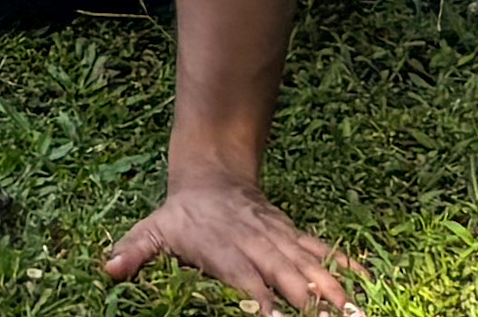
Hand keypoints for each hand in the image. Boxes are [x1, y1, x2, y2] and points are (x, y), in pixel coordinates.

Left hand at [102, 177, 363, 309]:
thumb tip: (108, 268)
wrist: (211, 173)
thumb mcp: (153, 229)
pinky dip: (347, 266)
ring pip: (313, 265)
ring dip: (336, 289)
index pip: (248, 281)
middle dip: (313, 302)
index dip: (263, 302)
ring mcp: (279, 240)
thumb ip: (135, 250)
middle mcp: (258, 247)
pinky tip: (369, 282)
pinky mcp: (293, 236)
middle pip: (290, 276)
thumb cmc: (182, 215)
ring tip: (359, 312)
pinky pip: (323, 251)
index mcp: (226, 252)